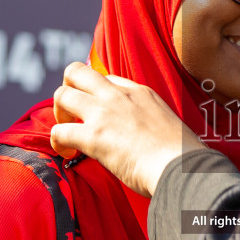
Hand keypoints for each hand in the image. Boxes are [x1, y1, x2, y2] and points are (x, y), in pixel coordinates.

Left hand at [49, 63, 198, 196]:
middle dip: (68, 90)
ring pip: (62, 95)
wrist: (181, 168)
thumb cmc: (181, 154)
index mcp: (139, 91)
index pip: (105, 77)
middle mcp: (118, 95)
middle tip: (72, 114)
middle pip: (76, 72)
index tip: (95, 111)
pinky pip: (59, 131)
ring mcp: (104, 113)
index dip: (94, 92)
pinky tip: (68, 153)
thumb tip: (142, 134)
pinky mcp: (93, 136)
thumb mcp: (167, 122)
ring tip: (67, 131)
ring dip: (59, 114)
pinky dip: (57, 142)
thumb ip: (149, 119)